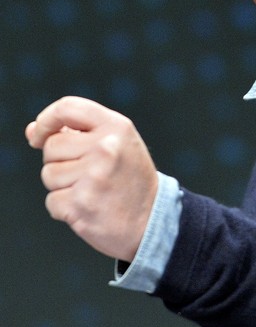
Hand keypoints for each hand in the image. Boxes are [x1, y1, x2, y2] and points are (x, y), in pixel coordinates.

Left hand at [26, 96, 158, 261]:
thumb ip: (77, 132)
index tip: (39, 134)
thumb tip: (32, 131)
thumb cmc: (130, 178)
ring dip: (62, 186)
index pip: (68, 107)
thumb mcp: (116, 144)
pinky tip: (88, 207)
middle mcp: (106, 147)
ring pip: (48, 174)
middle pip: (52, 146)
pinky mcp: (81, 204)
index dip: (46, 119)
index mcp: (116, 127)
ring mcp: (94, 176)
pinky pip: (52, 200)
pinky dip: (64, 208)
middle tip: (87, 173)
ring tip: (90, 190)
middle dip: (59, 161)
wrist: (152, 219)